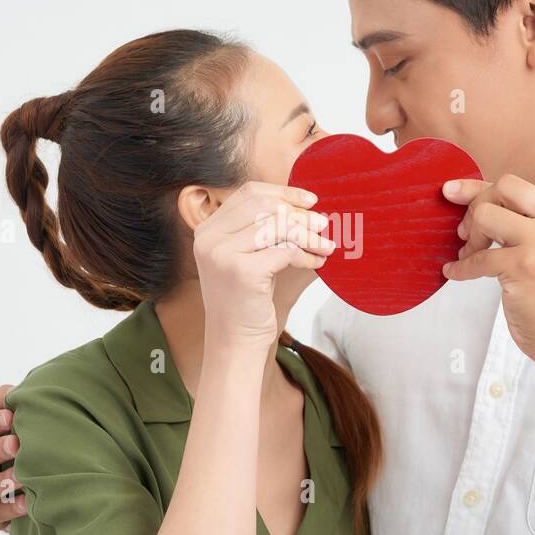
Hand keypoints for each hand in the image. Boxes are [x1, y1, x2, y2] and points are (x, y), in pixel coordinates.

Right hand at [193, 181, 334, 348]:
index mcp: (208, 229)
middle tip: (323, 222)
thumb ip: (264, 229)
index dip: (283, 192)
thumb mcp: (250, 257)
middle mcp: (209, 238)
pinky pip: (286, 251)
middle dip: (299, 212)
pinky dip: (307, 255)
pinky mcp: (242, 271)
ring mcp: (222, 253)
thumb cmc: (246, 300)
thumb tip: (306, 205)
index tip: (310, 200)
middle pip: (264, 205)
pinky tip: (317, 262)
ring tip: (326, 244)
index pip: (249, 193)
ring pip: (278, 226)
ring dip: (308, 234)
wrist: (235, 341)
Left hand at [440, 175, 534, 438]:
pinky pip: (477, 257)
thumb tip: (467, 193)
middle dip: (476, 205)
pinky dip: (461, 267)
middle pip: (504, 188)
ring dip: (470, 237)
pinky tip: (456, 274)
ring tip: (469, 256)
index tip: (453, 193)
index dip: (481, 190)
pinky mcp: (525, 266)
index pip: (519, 187)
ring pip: (486, 215)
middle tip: (466, 233)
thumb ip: (525, 222)